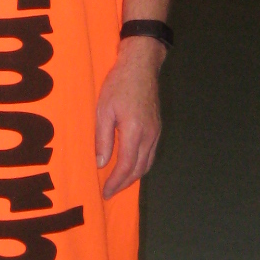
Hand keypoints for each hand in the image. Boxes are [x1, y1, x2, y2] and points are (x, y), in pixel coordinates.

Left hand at [94, 36, 164, 199]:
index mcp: (134, 132)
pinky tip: (131, 167)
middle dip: (124, 184)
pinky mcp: (157, 128)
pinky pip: (151, 154)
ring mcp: (156, 132)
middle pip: (139, 169)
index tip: (105, 192)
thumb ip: (103, 139)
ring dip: (133, 177)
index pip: (126, 166)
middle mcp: (149, 136)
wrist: (141, 67)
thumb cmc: (119, 85)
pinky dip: (140, 165)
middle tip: (110, 192)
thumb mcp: (103, 111)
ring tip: (119, 184)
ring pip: (147, 163)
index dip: (116, 182)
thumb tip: (102, 163)